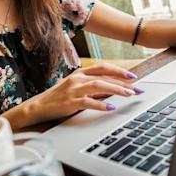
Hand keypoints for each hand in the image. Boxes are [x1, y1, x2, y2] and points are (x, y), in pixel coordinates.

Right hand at [24, 63, 144, 123]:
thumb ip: (92, 87)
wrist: (38, 106)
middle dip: (123, 82)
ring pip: (99, 85)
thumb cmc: (59, 98)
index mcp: (80, 73)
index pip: (103, 68)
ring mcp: (73, 90)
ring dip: (116, 90)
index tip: (133, 77)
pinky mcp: (70, 102)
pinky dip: (101, 104)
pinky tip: (111, 107)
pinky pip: (89, 102)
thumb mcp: (75, 88)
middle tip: (137, 89)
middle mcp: (77, 78)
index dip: (119, 71)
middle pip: (104, 76)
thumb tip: (113, 89)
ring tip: (129, 95)